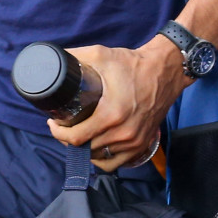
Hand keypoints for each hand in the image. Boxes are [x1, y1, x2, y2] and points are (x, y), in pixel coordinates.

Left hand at [47, 37, 190, 171]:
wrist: (165, 70)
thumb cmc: (133, 63)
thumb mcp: (100, 54)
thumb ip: (74, 57)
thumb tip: (51, 60)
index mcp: (111, 115)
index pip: (76, 138)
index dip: (59, 133)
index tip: (53, 123)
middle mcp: (123, 133)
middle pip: (85, 150)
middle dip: (69, 140)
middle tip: (64, 126)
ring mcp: (135, 142)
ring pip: (100, 159)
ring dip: (86, 150)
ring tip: (79, 135)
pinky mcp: (143, 144)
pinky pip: (118, 163)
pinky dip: (104, 157)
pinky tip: (97, 146)